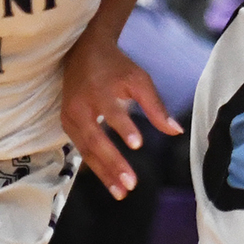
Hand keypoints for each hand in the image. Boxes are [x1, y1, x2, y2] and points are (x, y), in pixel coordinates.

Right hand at [59, 30, 181, 197]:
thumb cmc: (115, 67)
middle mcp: (80, 106)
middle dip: (113, 163)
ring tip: (121, 192)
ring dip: (104, 173)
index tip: (137, 143)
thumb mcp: (138, 80)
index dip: (123, 127)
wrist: (82, 52)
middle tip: (131, 183)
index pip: (111, 111)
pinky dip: (95, 167)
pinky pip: (81, 150)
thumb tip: (176, 131)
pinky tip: (109, 182)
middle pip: (95, 139)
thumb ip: (155, 106)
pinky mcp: (66, 124)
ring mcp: (70, 117)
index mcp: (99, 90)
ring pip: (86, 150)